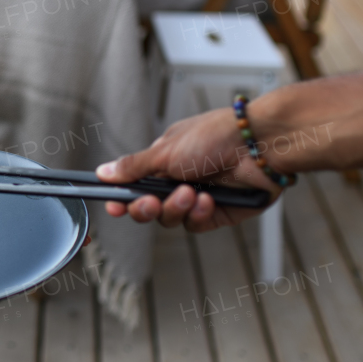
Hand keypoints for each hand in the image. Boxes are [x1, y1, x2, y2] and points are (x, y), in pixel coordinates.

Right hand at [95, 108, 281, 229]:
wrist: (259, 145)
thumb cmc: (215, 136)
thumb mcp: (165, 151)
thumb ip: (134, 167)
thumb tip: (103, 172)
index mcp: (163, 161)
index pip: (134, 185)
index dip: (122, 198)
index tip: (113, 206)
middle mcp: (179, 179)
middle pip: (149, 208)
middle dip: (146, 208)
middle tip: (150, 203)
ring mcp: (197, 197)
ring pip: (170, 219)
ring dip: (175, 208)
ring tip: (190, 193)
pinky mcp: (217, 213)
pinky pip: (195, 225)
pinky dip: (198, 215)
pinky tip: (208, 199)